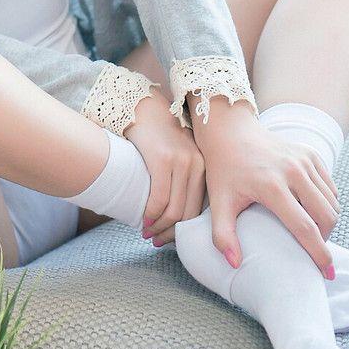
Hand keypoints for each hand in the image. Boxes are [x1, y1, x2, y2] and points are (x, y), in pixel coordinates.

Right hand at [123, 87, 205, 244]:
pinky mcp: (163, 159)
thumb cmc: (159, 136)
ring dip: (159, 226)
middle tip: (156, 240)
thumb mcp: (180, 155)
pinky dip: (151, 213)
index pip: (199, 208)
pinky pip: (160, 198)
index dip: (184, 228)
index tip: (169, 238)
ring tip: (147, 233)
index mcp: (204, 167)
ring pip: (174, 209)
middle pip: (188, 212)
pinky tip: (144, 219)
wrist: (143, 108)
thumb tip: (178, 214)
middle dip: (171, 232)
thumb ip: (185, 179)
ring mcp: (181, 161)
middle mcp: (197, 164)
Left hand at [192, 100, 340, 275]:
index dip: (318, 254)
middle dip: (326, 239)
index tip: (326, 274)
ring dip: (327, 221)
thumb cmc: (224, 170)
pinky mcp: (310, 153)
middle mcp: (293, 170)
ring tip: (313, 232)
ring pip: (332, 202)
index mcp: (272, 186)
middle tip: (315, 250)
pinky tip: (313, 210)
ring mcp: (304, 159)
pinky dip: (327, 202)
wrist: (231, 132)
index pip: (305, 227)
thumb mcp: (219, 202)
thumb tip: (235, 264)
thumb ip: (222, 235)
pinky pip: (330, 186)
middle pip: (325, 216)